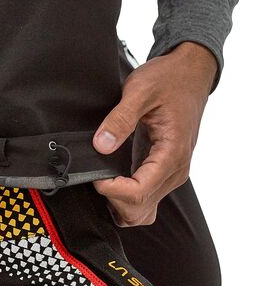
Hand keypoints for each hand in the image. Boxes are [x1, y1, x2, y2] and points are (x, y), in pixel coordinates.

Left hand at [92, 42, 216, 226]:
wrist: (190, 74)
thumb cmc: (169, 79)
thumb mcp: (140, 91)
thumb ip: (120, 119)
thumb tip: (101, 145)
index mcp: (172, 154)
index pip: (139, 194)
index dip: (111, 190)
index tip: (95, 175)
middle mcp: (176, 170)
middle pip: (140, 210)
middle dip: (113, 200)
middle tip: (97, 177)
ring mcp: (171, 173)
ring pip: (144, 211)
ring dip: (119, 204)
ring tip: (103, 181)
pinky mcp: (165, 170)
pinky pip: (146, 199)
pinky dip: (126, 199)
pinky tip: (113, 182)